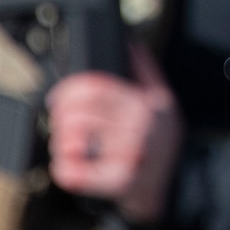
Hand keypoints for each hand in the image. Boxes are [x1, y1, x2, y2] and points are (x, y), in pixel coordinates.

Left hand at [47, 43, 182, 223]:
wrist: (172, 187)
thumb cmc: (160, 144)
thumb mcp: (164, 103)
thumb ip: (145, 71)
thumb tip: (128, 42)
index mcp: (147, 103)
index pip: (94, 87)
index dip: (67, 90)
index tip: (57, 99)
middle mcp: (141, 128)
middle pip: (78, 114)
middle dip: (60, 120)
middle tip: (62, 125)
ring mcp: (131, 156)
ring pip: (72, 141)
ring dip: (61, 143)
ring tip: (71, 146)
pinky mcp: (120, 182)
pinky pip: (72, 172)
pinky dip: (63, 169)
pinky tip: (74, 166)